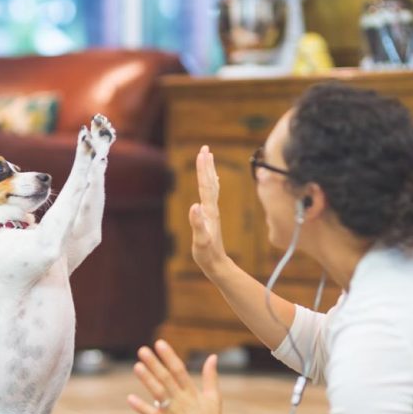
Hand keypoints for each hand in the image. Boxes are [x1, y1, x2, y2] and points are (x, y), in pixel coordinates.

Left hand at [127, 339, 229, 413]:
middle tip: (142, 350)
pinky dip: (141, 407)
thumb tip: (213, 356)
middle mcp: (182, 400)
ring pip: (158, 393)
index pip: (179, 370)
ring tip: (136, 366)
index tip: (159, 343)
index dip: (169, 356)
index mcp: (192, 392)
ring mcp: (173, 413)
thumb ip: (211, 376)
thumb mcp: (213, 397)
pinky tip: (130, 398)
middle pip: (166, 378)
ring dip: (147, 380)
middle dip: (154, 364)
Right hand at [190, 146, 228, 278]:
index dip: (203, 169)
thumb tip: (194, 206)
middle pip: (210, 182)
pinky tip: (213, 181)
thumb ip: (198, 224)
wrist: (218, 264)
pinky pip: (212, 195)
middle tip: (205, 148)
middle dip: (207, 165)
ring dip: (209, 171)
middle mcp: (212, 208)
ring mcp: (213, 212)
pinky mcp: (212, 217)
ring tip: (209, 158)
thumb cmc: (207, 255)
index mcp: (209, 211)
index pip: (205, 185)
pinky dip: (212, 184)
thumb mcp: (200, 241)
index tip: (202, 153)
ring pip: (212, 187)